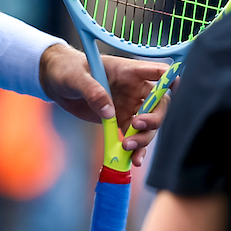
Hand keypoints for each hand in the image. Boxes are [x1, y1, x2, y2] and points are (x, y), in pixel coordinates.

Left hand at [39, 44, 171, 166]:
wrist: (57, 83)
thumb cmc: (68, 70)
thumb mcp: (77, 77)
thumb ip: (93, 91)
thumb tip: (109, 111)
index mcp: (128, 71)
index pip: (157, 71)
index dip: (169, 78)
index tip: (173, 86)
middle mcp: (135, 89)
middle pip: (159, 104)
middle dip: (154, 118)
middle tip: (137, 126)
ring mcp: (130, 106)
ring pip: (149, 124)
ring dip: (144, 138)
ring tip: (128, 147)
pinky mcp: (121, 121)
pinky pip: (135, 136)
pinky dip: (136, 149)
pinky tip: (133, 160)